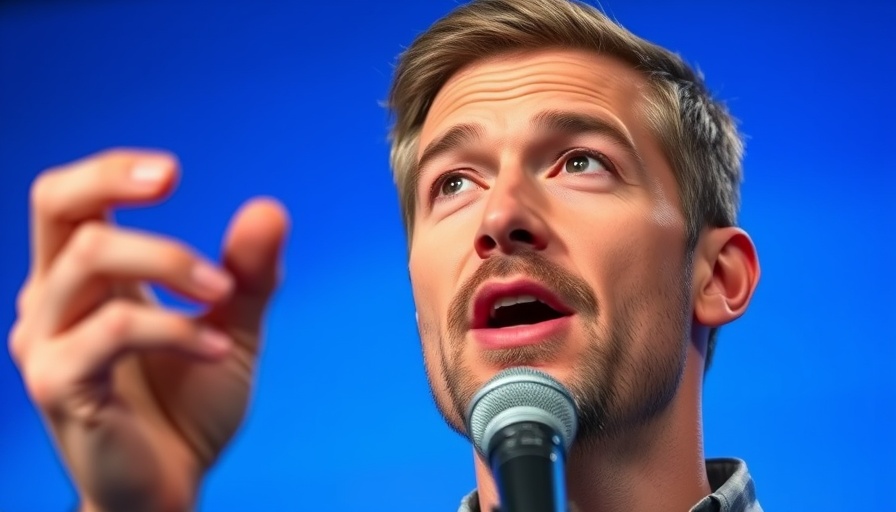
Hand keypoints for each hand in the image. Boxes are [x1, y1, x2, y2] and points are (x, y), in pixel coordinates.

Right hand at [7, 149, 288, 511]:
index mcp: (89, 281)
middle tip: (174, 177)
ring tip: (224, 293)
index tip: (172, 170)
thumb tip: (270, 208)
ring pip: (91, 258)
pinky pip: (112, 329)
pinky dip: (174, 328)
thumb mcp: (228, 327)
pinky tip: (215, 350)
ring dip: (172, 263)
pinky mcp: (56, 384)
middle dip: (111, 180)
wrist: (170, 490)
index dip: (109, 171)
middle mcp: (53, 302)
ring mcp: (46, 343)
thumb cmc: (189, 407)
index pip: (69, 199)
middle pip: (56, 206)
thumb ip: (247, 274)